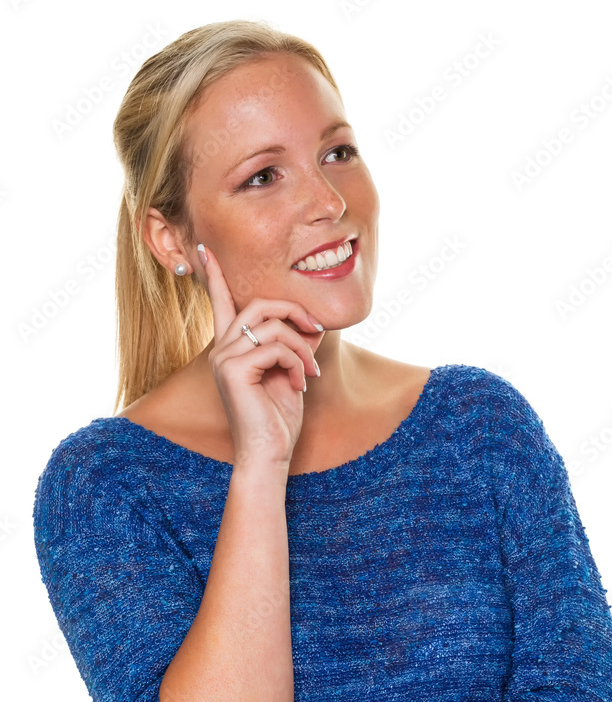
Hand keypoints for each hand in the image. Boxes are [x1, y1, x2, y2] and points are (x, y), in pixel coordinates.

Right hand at [199, 243, 323, 468]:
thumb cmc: (277, 419)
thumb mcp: (289, 373)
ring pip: (271, 325)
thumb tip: (310, 322)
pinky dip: (296, 362)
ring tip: (311, 372)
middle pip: (258, 304)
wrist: (269, 453)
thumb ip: (293, 344)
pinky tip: (300, 383)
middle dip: (294, 311)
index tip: (204, 248)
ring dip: (301, 346)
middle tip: (317, 330)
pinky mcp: (233, 370)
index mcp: (230, 348)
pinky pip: (275, 347)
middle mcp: (221, 349)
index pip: (221, 303)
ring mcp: (223, 358)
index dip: (214, 275)